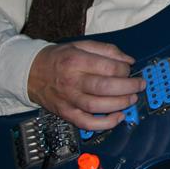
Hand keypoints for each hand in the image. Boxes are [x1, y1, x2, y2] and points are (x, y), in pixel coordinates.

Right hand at [28, 40, 145, 130]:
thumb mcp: (81, 45)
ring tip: (132, 99)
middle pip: (104, 87)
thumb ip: (107, 50)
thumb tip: (129, 61)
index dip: (124, 70)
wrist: (30, 72)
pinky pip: (85, 123)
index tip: (130, 69)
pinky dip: (104, 124)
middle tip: (139, 85)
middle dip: (128, 87)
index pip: (107, 68)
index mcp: (76, 60)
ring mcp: (68, 99)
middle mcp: (72, 81)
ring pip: (97, 106)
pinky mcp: (65, 112)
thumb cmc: (60, 58)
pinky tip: (118, 118)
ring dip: (119, 104)